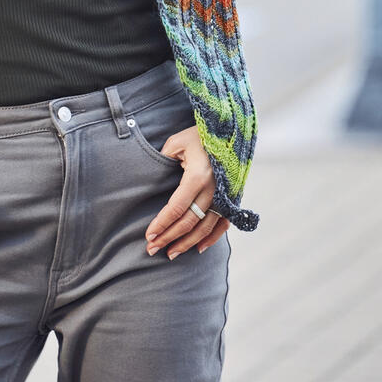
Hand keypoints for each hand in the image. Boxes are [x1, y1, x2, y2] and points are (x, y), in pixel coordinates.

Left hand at [144, 125, 229, 258]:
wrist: (230, 127)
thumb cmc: (199, 133)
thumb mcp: (176, 142)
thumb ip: (164, 162)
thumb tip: (153, 181)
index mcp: (197, 176)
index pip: (176, 208)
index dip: (162, 224)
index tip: (148, 236)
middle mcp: (214, 189)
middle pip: (189, 222)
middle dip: (169, 238)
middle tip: (152, 249)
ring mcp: (225, 195)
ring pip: (205, 228)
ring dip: (187, 243)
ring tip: (171, 254)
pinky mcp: (232, 197)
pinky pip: (223, 223)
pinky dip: (212, 238)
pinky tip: (199, 248)